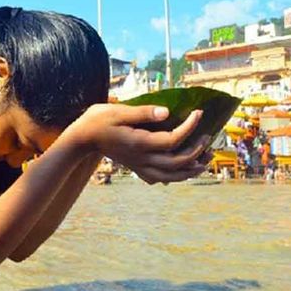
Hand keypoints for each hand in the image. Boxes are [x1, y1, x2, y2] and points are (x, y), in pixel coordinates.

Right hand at [63, 104, 208, 184]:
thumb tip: (167, 112)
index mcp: (140, 143)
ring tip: (205, 160)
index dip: (190, 126)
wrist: (82, 138)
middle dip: (197, 150)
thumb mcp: (118, 111)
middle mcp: (142, 158)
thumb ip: (143, 112)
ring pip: (171, 176)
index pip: (173, 139)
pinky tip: (182, 170)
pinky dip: (175, 177)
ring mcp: (139, 165)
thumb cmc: (98, 121)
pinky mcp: (136, 167)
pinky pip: (160, 179)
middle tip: (208, 136)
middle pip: (177, 162)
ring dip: (191, 170)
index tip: (199, 113)